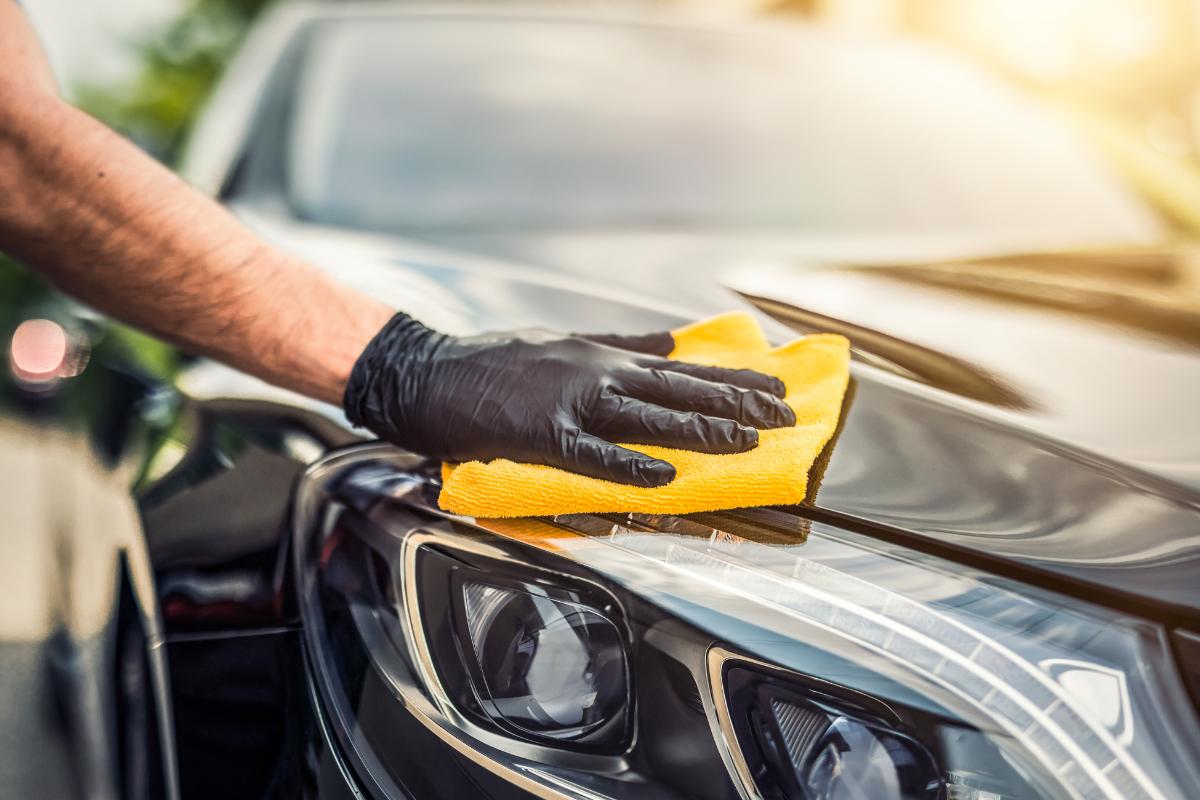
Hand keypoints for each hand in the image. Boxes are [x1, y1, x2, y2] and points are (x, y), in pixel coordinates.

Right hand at [343, 314, 794, 486]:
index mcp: (605, 357)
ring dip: (701, 429)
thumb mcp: (567, 339)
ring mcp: (572, 404)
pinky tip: (663, 476)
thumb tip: (673, 340)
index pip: (684, 368)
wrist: (432, 374)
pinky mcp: (542, 436)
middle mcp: (599, 374)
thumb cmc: (498, 360)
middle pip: (680, 390)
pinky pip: (592, 454)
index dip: (734, 379)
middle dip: (737, 404)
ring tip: (746, 441)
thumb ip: (623, 342)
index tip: (777, 386)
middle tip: (785, 417)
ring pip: (649, 417)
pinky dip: (628, 465)